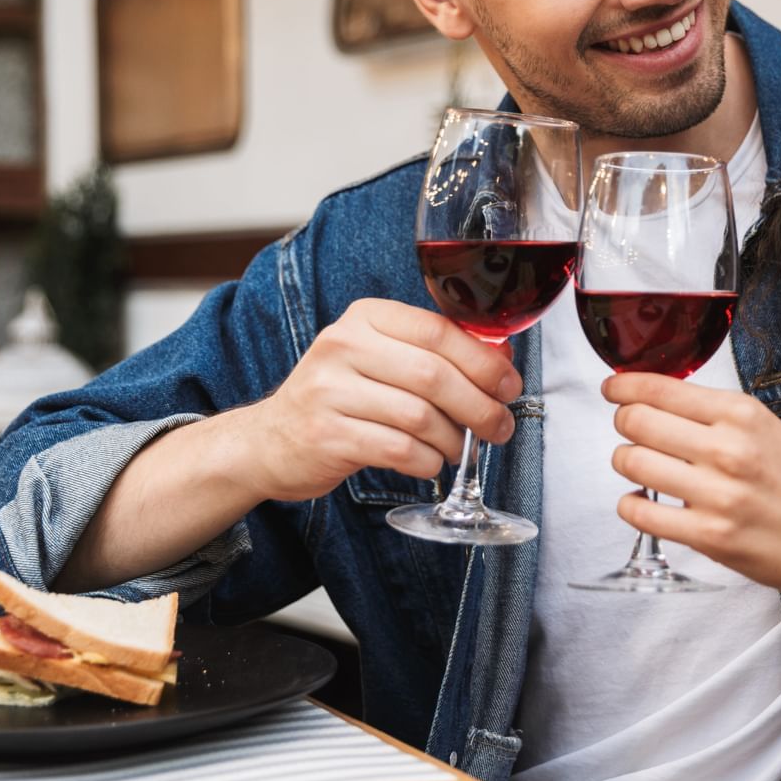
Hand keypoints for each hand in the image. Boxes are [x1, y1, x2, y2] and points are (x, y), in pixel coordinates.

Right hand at [249, 299, 521, 500]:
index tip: (509, 386)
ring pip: (419, 416)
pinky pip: (398, 449)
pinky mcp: (326, 435)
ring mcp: (330, 390)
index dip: (484, 361)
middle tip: (500, 427)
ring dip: (454, 439)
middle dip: (479, 406)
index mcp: (366, 317)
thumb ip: (438, 354)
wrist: (270, 440)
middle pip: (434, 375)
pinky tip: (431, 463)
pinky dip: (427, 461)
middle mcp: (343, 346)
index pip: (438, 331)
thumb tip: (502, 357)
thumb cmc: (341, 397)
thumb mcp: (382, 360)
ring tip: (461, 449)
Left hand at [603, 373, 780, 608]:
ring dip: (626, 462)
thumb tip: (658, 399)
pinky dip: (631, 506)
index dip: (623, 386)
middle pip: (636, 421)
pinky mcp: (708, 537)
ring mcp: (717, 495)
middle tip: (629, 428)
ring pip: (631, 463)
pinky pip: (639, 513)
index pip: (659, 388)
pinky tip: (642, 503)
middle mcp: (728, 449)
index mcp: (743, 414)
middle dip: (624, 423)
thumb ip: (716, 416)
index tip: (613, 389)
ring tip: (642, 466)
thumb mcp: (768, 430)